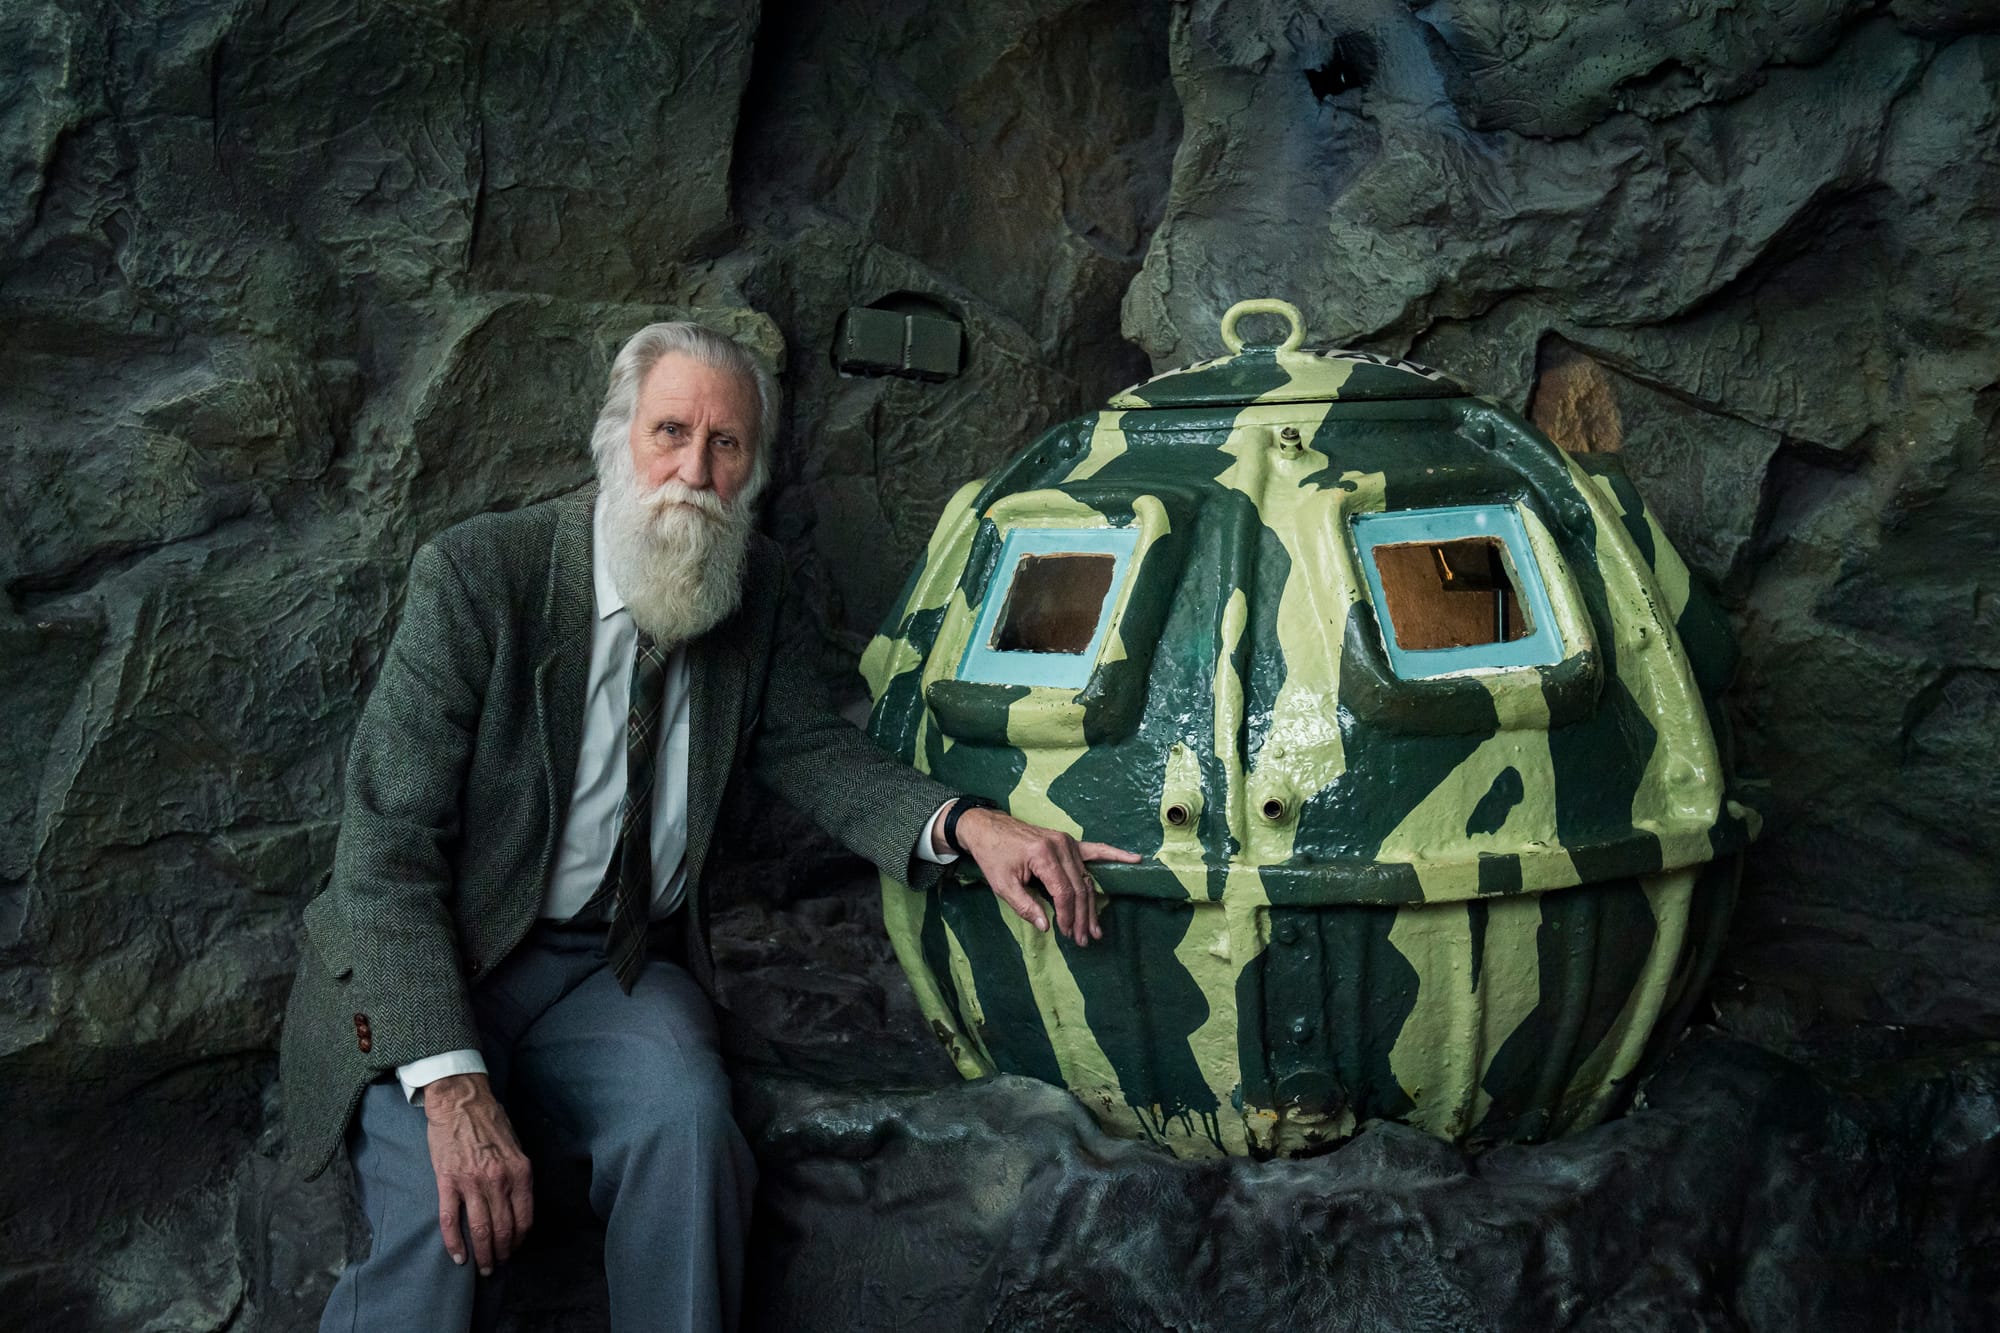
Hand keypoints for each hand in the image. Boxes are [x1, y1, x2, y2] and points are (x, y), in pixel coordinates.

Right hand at [423, 1072, 533, 1274]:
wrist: (461, 1101)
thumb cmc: (490, 1121)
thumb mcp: (516, 1147)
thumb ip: (518, 1175)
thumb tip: (518, 1205)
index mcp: (519, 1172)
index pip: (524, 1218)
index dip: (520, 1239)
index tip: (515, 1249)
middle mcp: (499, 1180)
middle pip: (503, 1228)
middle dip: (502, 1252)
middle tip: (497, 1266)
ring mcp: (472, 1182)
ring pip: (480, 1229)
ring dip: (482, 1254)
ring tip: (482, 1267)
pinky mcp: (448, 1181)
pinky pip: (451, 1219)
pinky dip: (455, 1242)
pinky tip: (458, 1256)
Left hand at [953, 807, 1140, 946]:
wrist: (987, 827)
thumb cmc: (993, 856)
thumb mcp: (1002, 884)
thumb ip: (1025, 905)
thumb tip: (1047, 926)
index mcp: (1043, 855)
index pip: (1064, 891)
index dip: (1068, 915)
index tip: (1068, 933)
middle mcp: (1061, 846)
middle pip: (1079, 887)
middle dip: (1083, 916)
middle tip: (1085, 940)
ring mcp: (1067, 842)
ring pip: (1086, 877)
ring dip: (1092, 904)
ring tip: (1097, 929)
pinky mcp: (1068, 841)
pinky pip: (1095, 850)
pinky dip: (1114, 854)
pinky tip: (1134, 859)